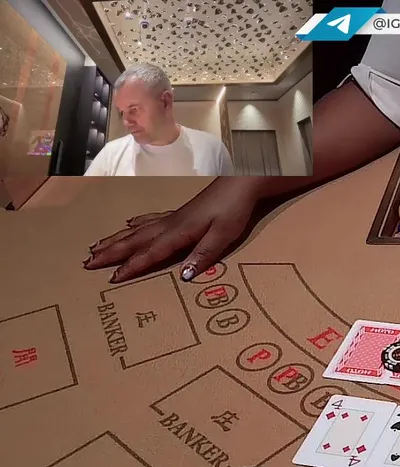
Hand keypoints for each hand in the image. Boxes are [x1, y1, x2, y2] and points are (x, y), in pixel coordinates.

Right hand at [83, 177, 260, 282]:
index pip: (150, 253)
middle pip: (134, 240)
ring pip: (137, 230)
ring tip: (96, 246)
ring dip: (116, 239)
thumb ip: (204, 255)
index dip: (131, 267)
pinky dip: (136, 224)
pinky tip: (128, 224)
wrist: (241, 185)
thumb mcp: (223, 236)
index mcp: (179, 233)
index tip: (111, 278)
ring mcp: (173, 217)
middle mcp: (170, 224)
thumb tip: (184, 276)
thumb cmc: (234, 210)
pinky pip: (150, 219)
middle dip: (111, 252)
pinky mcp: (180, 212)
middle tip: (87, 262)